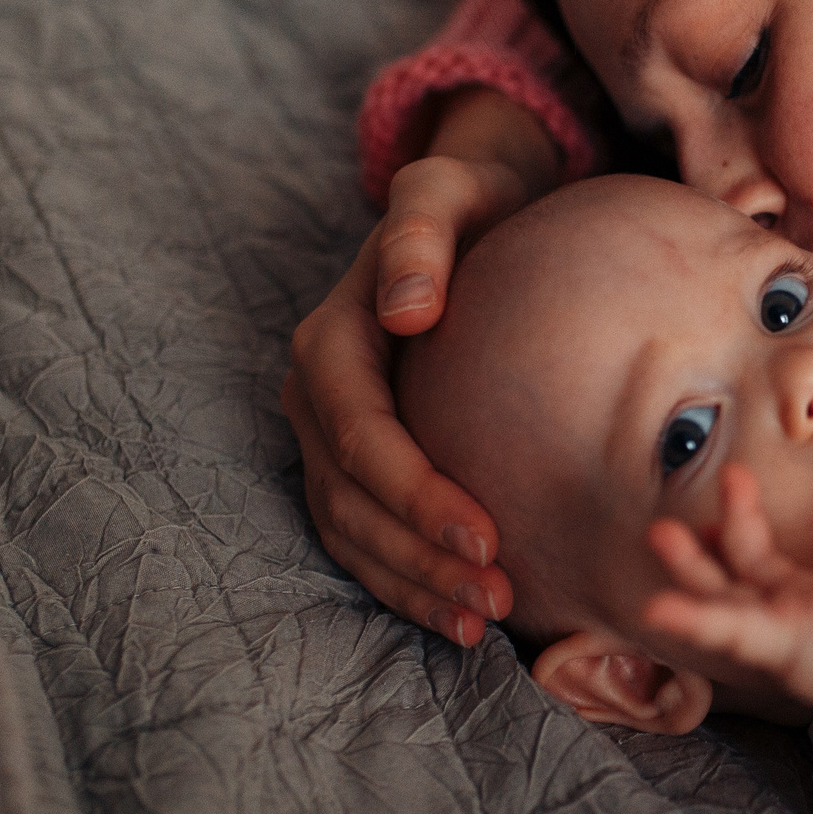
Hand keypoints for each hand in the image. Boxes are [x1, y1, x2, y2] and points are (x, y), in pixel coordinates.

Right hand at [282, 89, 555, 641]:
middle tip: (496, 598)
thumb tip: (405, 307)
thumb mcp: (447, 190)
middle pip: (352, 499)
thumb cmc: (470, 201)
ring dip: (411, 585)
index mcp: (330, 341)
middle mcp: (316, 395)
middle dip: (418, 557)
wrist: (469, 212)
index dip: (416, 493)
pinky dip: (408, 581)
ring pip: (352, 532)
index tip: (487, 537)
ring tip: (481, 623)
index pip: (361, 434)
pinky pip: (367, 538)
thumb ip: (421, 233)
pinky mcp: (354, 464)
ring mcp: (328, 435)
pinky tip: (463, 616)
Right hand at [644, 466, 812, 789]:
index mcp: (812, 600)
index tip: (731, 480)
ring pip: (721, 602)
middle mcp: (791, 620)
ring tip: (659, 535)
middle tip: (666, 519)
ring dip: (689, 572)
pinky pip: (731, 634)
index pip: (762, 562)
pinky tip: (656, 608)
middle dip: (699, 551)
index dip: (741, 523)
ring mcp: (785, 636)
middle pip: (731, 581)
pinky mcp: (784, 648)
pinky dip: (693, 622)